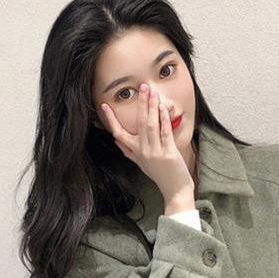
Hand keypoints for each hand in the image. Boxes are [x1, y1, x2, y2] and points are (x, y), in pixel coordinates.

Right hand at [99, 83, 193, 201]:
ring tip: (152, 92)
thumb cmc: (159, 175)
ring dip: (151, 107)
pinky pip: (164, 133)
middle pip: (138, 124)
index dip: (111, 120)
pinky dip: (163, 119)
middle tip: (141, 87)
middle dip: (140, 104)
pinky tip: (163, 108)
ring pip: (151, 126)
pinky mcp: (168, 153)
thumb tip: (117, 141)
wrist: (174, 190)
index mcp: (135, 153)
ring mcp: (155, 152)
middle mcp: (143, 151)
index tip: (104, 106)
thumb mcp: (141, 164)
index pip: (118, 134)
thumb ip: (129, 152)